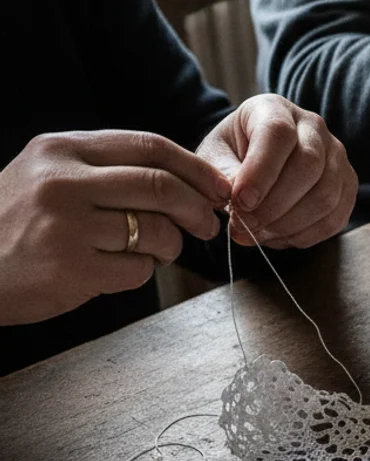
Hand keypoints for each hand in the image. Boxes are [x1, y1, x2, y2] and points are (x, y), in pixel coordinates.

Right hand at [0, 131, 229, 324]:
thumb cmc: (17, 223)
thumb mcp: (48, 176)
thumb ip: (107, 170)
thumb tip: (188, 181)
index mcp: (61, 150)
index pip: (149, 146)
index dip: (195, 168)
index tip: (218, 188)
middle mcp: (62, 182)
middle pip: (161, 186)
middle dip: (198, 208)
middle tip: (208, 224)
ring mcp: (65, 226)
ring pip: (156, 231)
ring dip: (171, 246)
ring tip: (158, 251)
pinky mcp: (71, 269)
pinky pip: (138, 270)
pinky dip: (142, 272)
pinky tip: (117, 270)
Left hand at [197, 94, 356, 248]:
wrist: (255, 164)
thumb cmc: (231, 157)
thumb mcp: (214, 158)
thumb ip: (222, 175)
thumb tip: (237, 201)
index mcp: (274, 109)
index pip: (278, 133)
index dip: (260, 171)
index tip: (240, 202)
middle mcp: (313, 127)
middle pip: (308, 165)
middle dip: (274, 205)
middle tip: (244, 226)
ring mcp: (336, 156)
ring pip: (326, 195)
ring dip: (289, 224)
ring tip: (258, 234)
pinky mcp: (347, 185)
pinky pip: (335, 218)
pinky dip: (305, 235)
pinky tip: (278, 237)